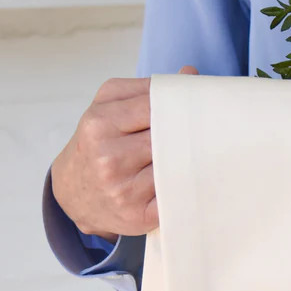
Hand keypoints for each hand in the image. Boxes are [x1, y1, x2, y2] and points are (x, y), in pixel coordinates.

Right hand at [51, 64, 198, 240]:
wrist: (73, 192)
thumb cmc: (98, 144)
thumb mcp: (109, 108)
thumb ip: (147, 90)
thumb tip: (191, 74)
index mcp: (100, 123)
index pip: (156, 107)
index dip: (182, 105)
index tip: (202, 105)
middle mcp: (108, 157)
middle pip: (170, 138)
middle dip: (192, 133)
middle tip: (218, 130)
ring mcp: (123, 189)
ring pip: (177, 167)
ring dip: (195, 160)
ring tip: (210, 152)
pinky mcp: (139, 216)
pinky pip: (177, 196)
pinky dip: (190, 187)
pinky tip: (199, 178)